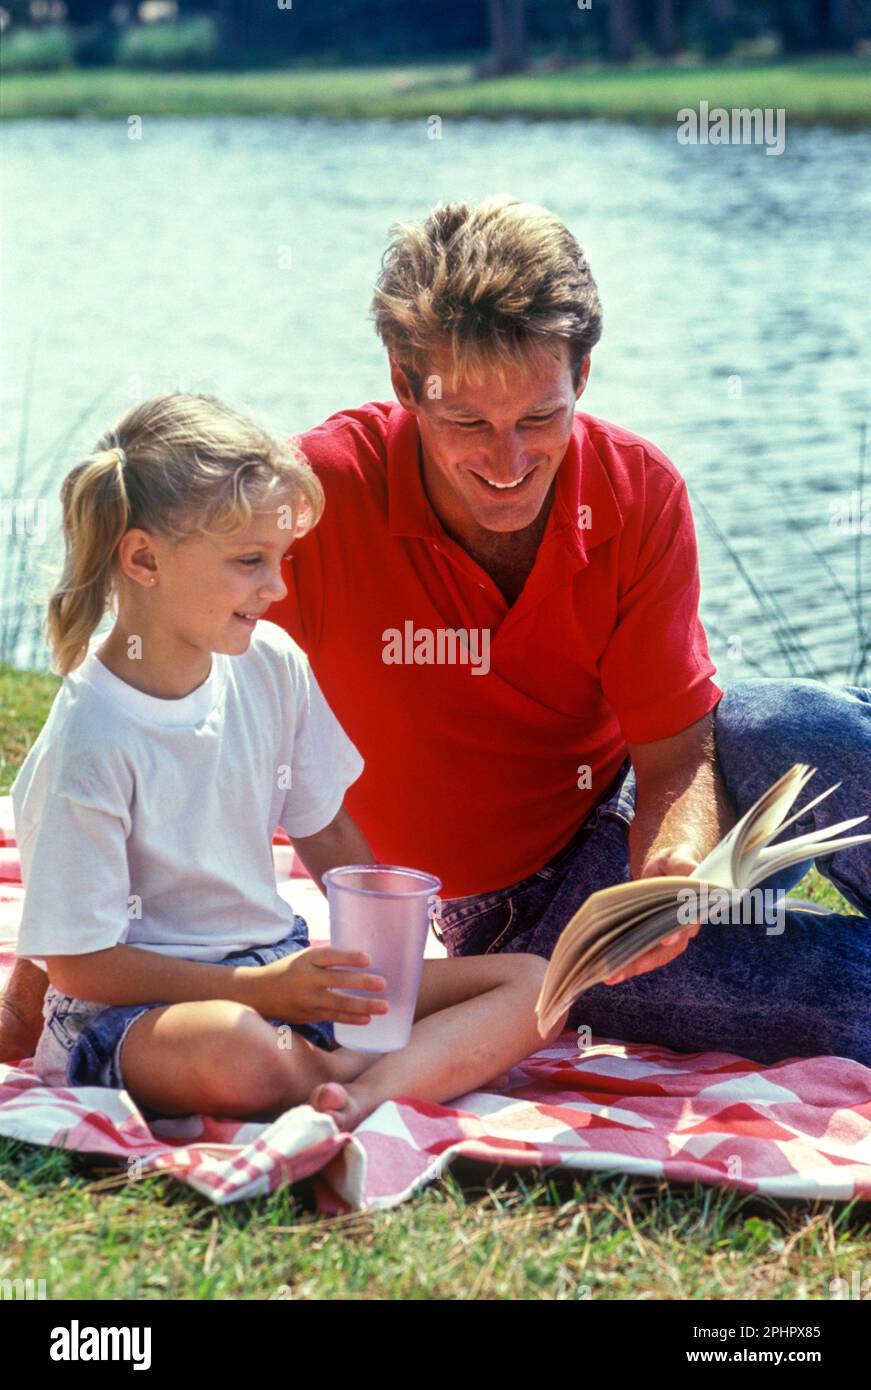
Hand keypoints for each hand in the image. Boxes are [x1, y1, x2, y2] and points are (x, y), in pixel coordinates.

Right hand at [255, 947, 388, 1026]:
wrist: (260, 993)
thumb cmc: (291, 970)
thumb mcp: (305, 958)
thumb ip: (328, 960)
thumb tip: (364, 960)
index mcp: (307, 959)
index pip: (330, 956)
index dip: (349, 957)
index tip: (368, 959)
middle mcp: (306, 978)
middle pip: (337, 980)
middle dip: (361, 983)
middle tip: (383, 983)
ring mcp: (308, 999)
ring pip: (338, 1003)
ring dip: (363, 1006)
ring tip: (384, 1007)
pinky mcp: (309, 1015)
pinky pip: (333, 1017)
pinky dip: (351, 1018)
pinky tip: (367, 1019)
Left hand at [604, 841, 701, 985]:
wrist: (668, 870)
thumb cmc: (675, 863)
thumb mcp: (680, 858)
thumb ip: (685, 866)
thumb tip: (692, 874)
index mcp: (696, 909)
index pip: (688, 923)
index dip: (677, 932)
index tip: (666, 940)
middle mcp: (685, 928)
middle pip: (666, 950)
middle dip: (643, 961)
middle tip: (619, 971)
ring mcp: (669, 935)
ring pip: (653, 956)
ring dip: (632, 967)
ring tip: (608, 977)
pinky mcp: (654, 937)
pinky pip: (643, 952)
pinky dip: (627, 961)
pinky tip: (608, 969)